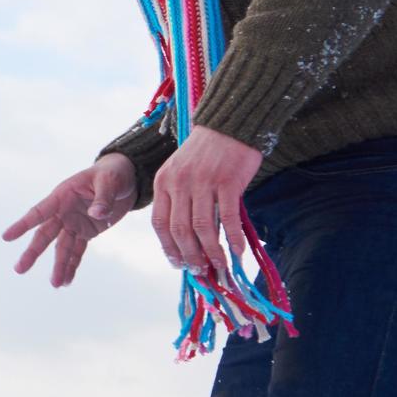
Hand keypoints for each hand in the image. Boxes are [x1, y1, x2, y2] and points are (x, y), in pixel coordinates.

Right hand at [2, 154, 137, 286]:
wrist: (124, 179)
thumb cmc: (112, 174)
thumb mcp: (109, 181)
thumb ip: (103, 198)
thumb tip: (97, 214)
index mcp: (63, 196)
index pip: (39, 212)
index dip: (22, 225)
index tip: (6, 237)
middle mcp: (63, 212)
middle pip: (44, 235)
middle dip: (33, 252)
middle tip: (19, 269)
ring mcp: (73, 223)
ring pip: (60, 248)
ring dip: (57, 266)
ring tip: (55, 284)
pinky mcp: (86, 232)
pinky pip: (77, 251)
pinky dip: (72, 265)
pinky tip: (67, 281)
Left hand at [151, 125, 262, 279]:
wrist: (228, 125)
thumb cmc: (206, 153)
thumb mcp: (181, 172)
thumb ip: (180, 199)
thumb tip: (188, 238)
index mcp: (163, 181)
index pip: (159, 222)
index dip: (168, 247)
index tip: (178, 264)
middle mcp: (179, 183)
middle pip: (179, 229)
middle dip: (190, 255)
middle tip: (200, 270)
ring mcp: (203, 182)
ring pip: (202, 227)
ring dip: (211, 252)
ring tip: (219, 266)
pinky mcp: (227, 181)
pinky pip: (229, 217)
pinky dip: (233, 238)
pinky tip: (237, 251)